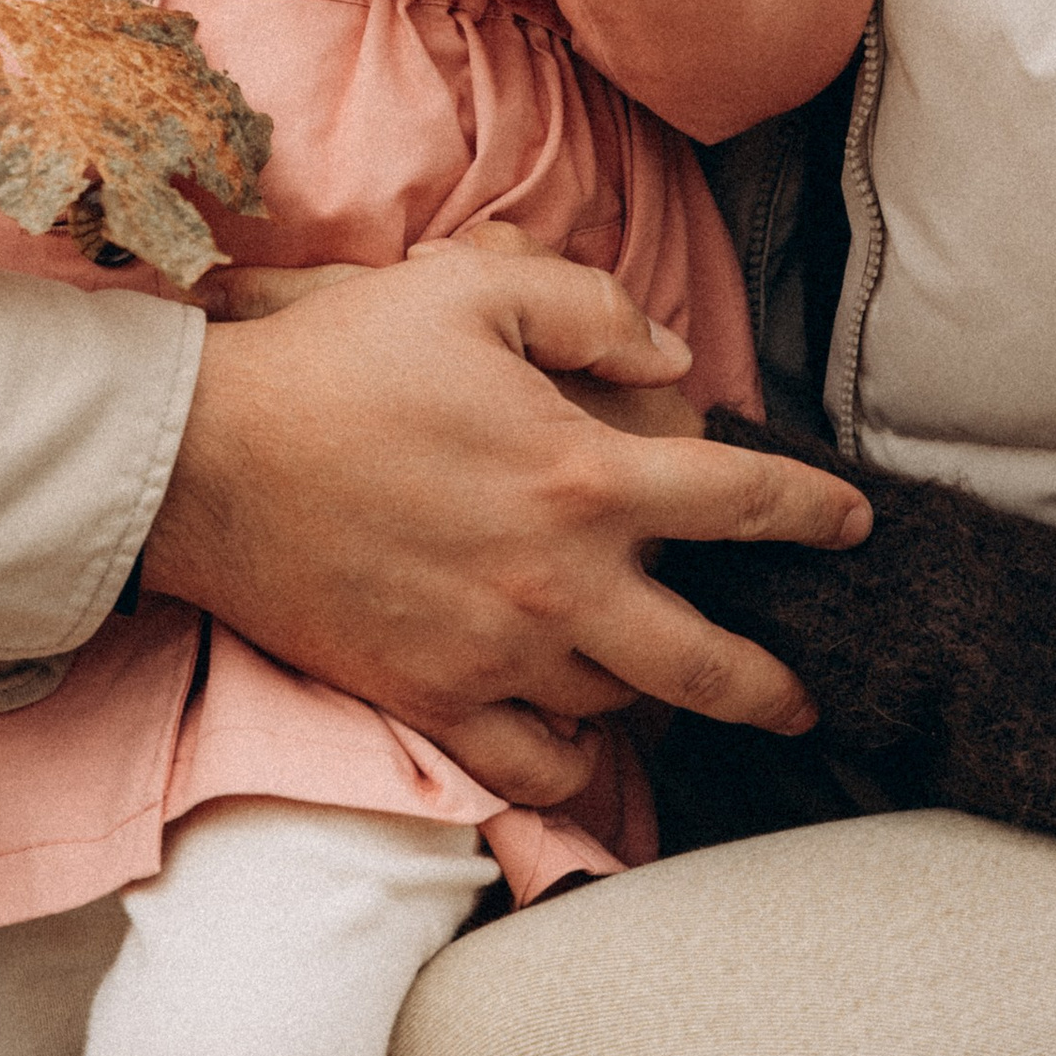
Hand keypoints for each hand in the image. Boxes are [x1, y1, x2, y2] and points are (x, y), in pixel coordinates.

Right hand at [140, 239, 870, 803]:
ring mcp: (495, 653)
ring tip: (674, 690)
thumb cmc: (338, 360)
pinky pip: (527, 769)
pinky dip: (569, 767)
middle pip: (708, 660)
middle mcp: (557, 581)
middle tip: (804, 689)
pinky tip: (583, 745)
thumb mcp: (470, 286)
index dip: (810, 512)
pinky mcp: (429, 699)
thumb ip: (590, 308)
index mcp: (581, 475)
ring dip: (659, 699)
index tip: (848, 524)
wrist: (207, 460)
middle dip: (772, 679)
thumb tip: (670, 356)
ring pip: (619, 708)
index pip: (737, 504)